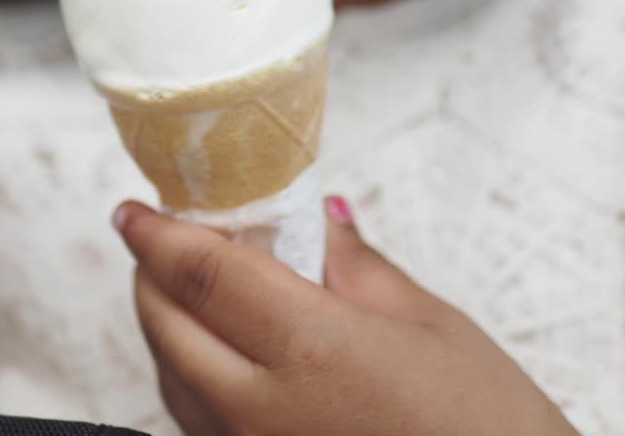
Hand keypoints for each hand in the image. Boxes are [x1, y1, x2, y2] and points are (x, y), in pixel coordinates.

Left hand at [114, 197, 579, 435]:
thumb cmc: (489, 426)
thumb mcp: (430, 324)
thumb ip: (351, 265)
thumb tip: (314, 216)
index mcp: (312, 351)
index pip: (201, 275)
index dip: (158, 233)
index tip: (134, 210)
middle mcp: (262, 413)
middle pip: (167, 327)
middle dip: (152, 274)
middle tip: (166, 238)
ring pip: (172, 378)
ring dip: (168, 325)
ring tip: (194, 287)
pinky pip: (196, 421)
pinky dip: (191, 375)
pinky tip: (222, 352)